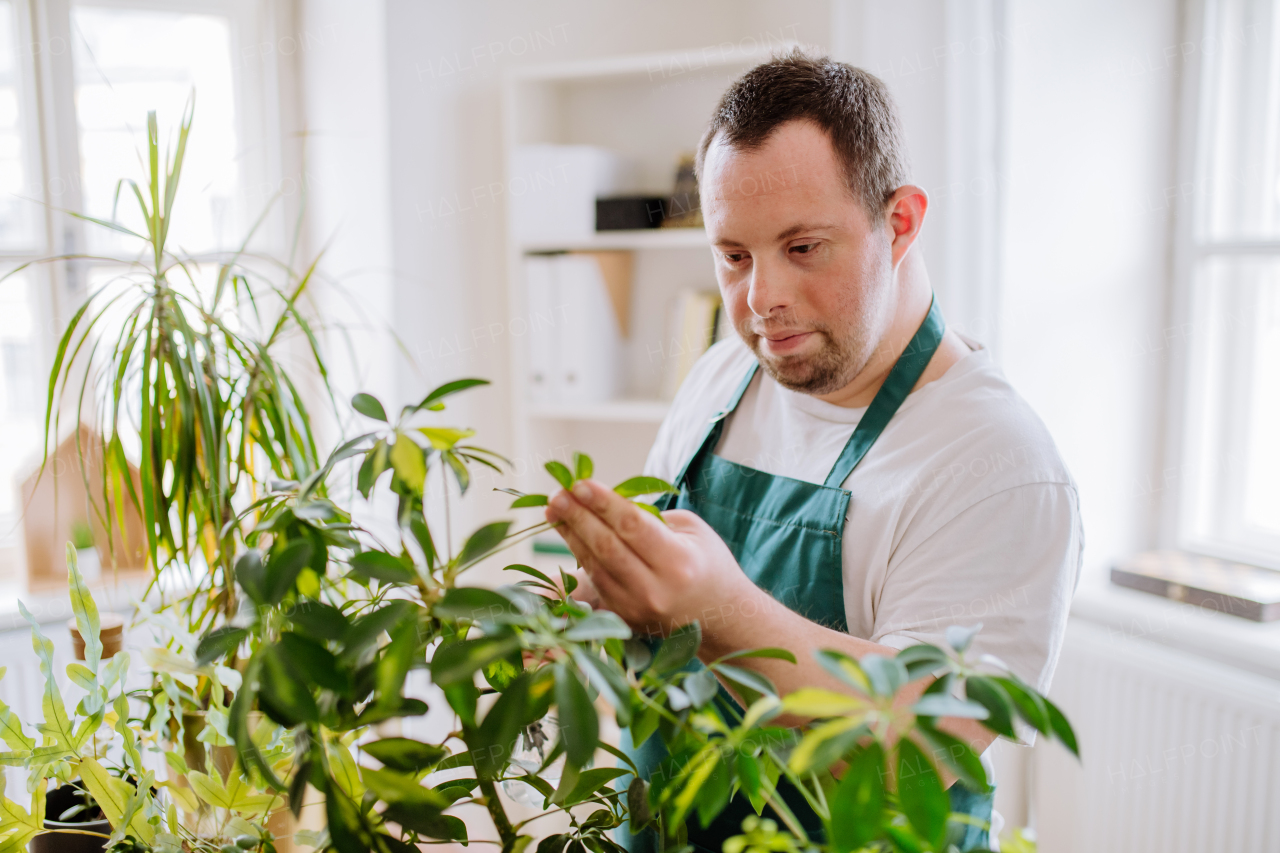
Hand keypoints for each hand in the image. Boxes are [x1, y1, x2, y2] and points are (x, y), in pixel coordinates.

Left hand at [544, 479, 765, 637]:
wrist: (720, 616)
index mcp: (679, 563)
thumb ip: (649, 517)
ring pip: (595, 565)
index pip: (632, 526)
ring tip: (554, 509)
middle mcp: (655, 590)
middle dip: (578, 516)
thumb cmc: (707, 563)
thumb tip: (602, 502)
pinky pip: (596, 580)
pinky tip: (569, 532)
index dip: (602, 503)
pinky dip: (580, 554)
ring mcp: (636, 608)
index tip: (579, 482)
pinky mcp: (623, 617)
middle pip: (607, 546)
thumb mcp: (691, 530)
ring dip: (571, 534)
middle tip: (557, 493)